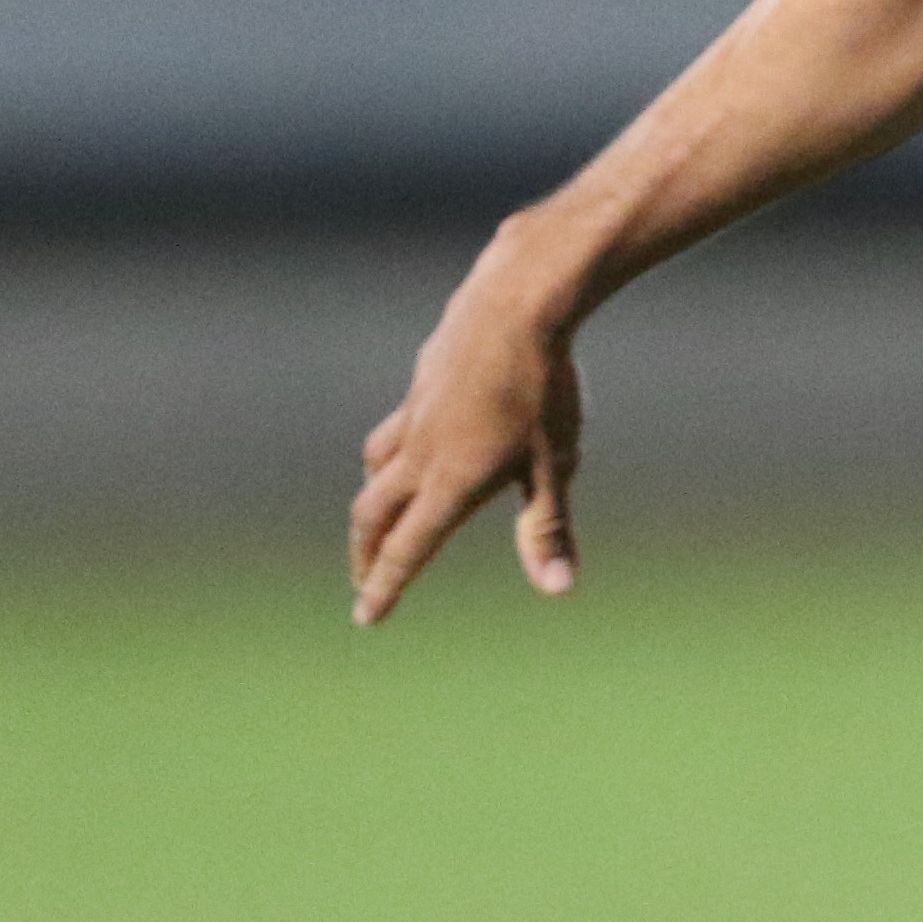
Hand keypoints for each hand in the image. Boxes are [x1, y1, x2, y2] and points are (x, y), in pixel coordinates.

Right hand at [349, 262, 587, 623]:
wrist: (516, 305)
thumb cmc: (544, 387)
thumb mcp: (557, 463)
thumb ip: (549, 527)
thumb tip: (557, 588)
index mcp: (451, 481)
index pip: (409, 549)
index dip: (386, 587)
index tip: (366, 617)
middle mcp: (421, 452)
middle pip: (374, 514)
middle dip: (366, 553)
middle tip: (364, 579)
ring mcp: (416, 414)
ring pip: (376, 467)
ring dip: (372, 500)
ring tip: (380, 516)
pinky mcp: (421, 383)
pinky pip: (395, 427)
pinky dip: (390, 451)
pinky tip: (412, 442)